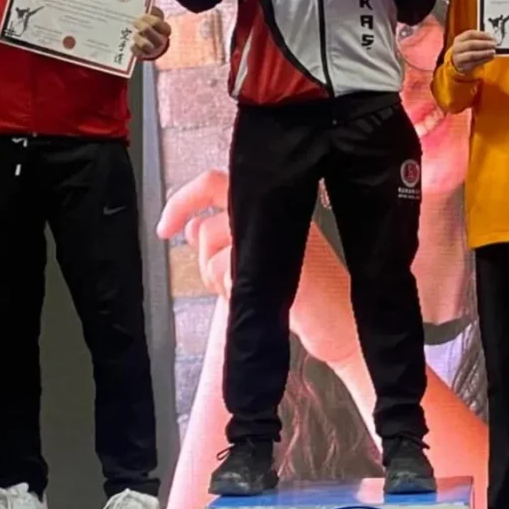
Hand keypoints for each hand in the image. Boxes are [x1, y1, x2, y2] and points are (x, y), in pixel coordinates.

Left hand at [133, 9, 171, 60]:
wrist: (155, 44)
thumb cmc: (153, 26)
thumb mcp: (155, 17)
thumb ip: (152, 10)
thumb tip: (144, 3)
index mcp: (165, 29)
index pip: (156, 22)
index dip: (147, 18)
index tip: (141, 15)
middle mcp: (161, 40)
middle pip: (148, 31)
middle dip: (140, 25)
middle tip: (134, 22)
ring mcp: (153, 49)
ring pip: (145, 44)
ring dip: (137, 38)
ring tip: (134, 35)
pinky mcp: (145, 56)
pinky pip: (138, 54)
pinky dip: (133, 48)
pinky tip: (131, 44)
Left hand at [156, 170, 361, 368]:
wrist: (343, 324)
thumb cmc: (306, 296)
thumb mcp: (258, 261)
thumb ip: (226, 241)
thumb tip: (190, 226)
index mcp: (273, 209)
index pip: (215, 184)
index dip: (183, 201)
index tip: (165, 228)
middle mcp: (276, 215)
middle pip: (207, 226)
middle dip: (205, 261)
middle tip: (226, 281)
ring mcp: (280, 237)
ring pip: (213, 249)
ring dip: (219, 281)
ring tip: (251, 293)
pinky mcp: (281, 263)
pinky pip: (228, 271)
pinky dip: (232, 292)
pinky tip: (259, 301)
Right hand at [451, 29, 496, 73]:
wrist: (456, 63)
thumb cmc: (465, 50)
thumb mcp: (468, 42)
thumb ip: (478, 39)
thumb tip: (492, 38)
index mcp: (458, 39)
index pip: (470, 34)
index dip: (482, 35)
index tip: (492, 36)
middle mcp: (457, 48)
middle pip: (471, 44)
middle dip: (484, 44)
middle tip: (494, 44)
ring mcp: (458, 58)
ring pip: (472, 55)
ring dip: (484, 53)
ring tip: (493, 51)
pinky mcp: (463, 67)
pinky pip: (475, 63)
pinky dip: (484, 60)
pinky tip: (490, 57)